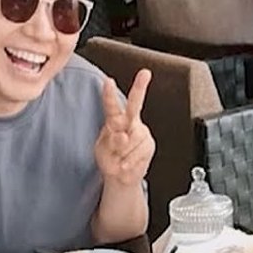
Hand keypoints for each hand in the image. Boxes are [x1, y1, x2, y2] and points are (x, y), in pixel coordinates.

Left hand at [94, 70, 154, 187]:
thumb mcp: (103, 151)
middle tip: (144, 74)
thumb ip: (111, 142)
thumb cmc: (110, 159)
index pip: (112, 106)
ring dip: (124, 152)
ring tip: (120, 158)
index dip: (109, 94)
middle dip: (140, 88)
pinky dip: (130, 161)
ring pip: (134, 138)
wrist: (121, 177)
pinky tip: (126, 164)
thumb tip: (123, 136)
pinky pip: (140, 152)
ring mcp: (140, 134)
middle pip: (134, 105)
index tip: (108, 82)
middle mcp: (129, 124)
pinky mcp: (148, 145)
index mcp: (114, 121)